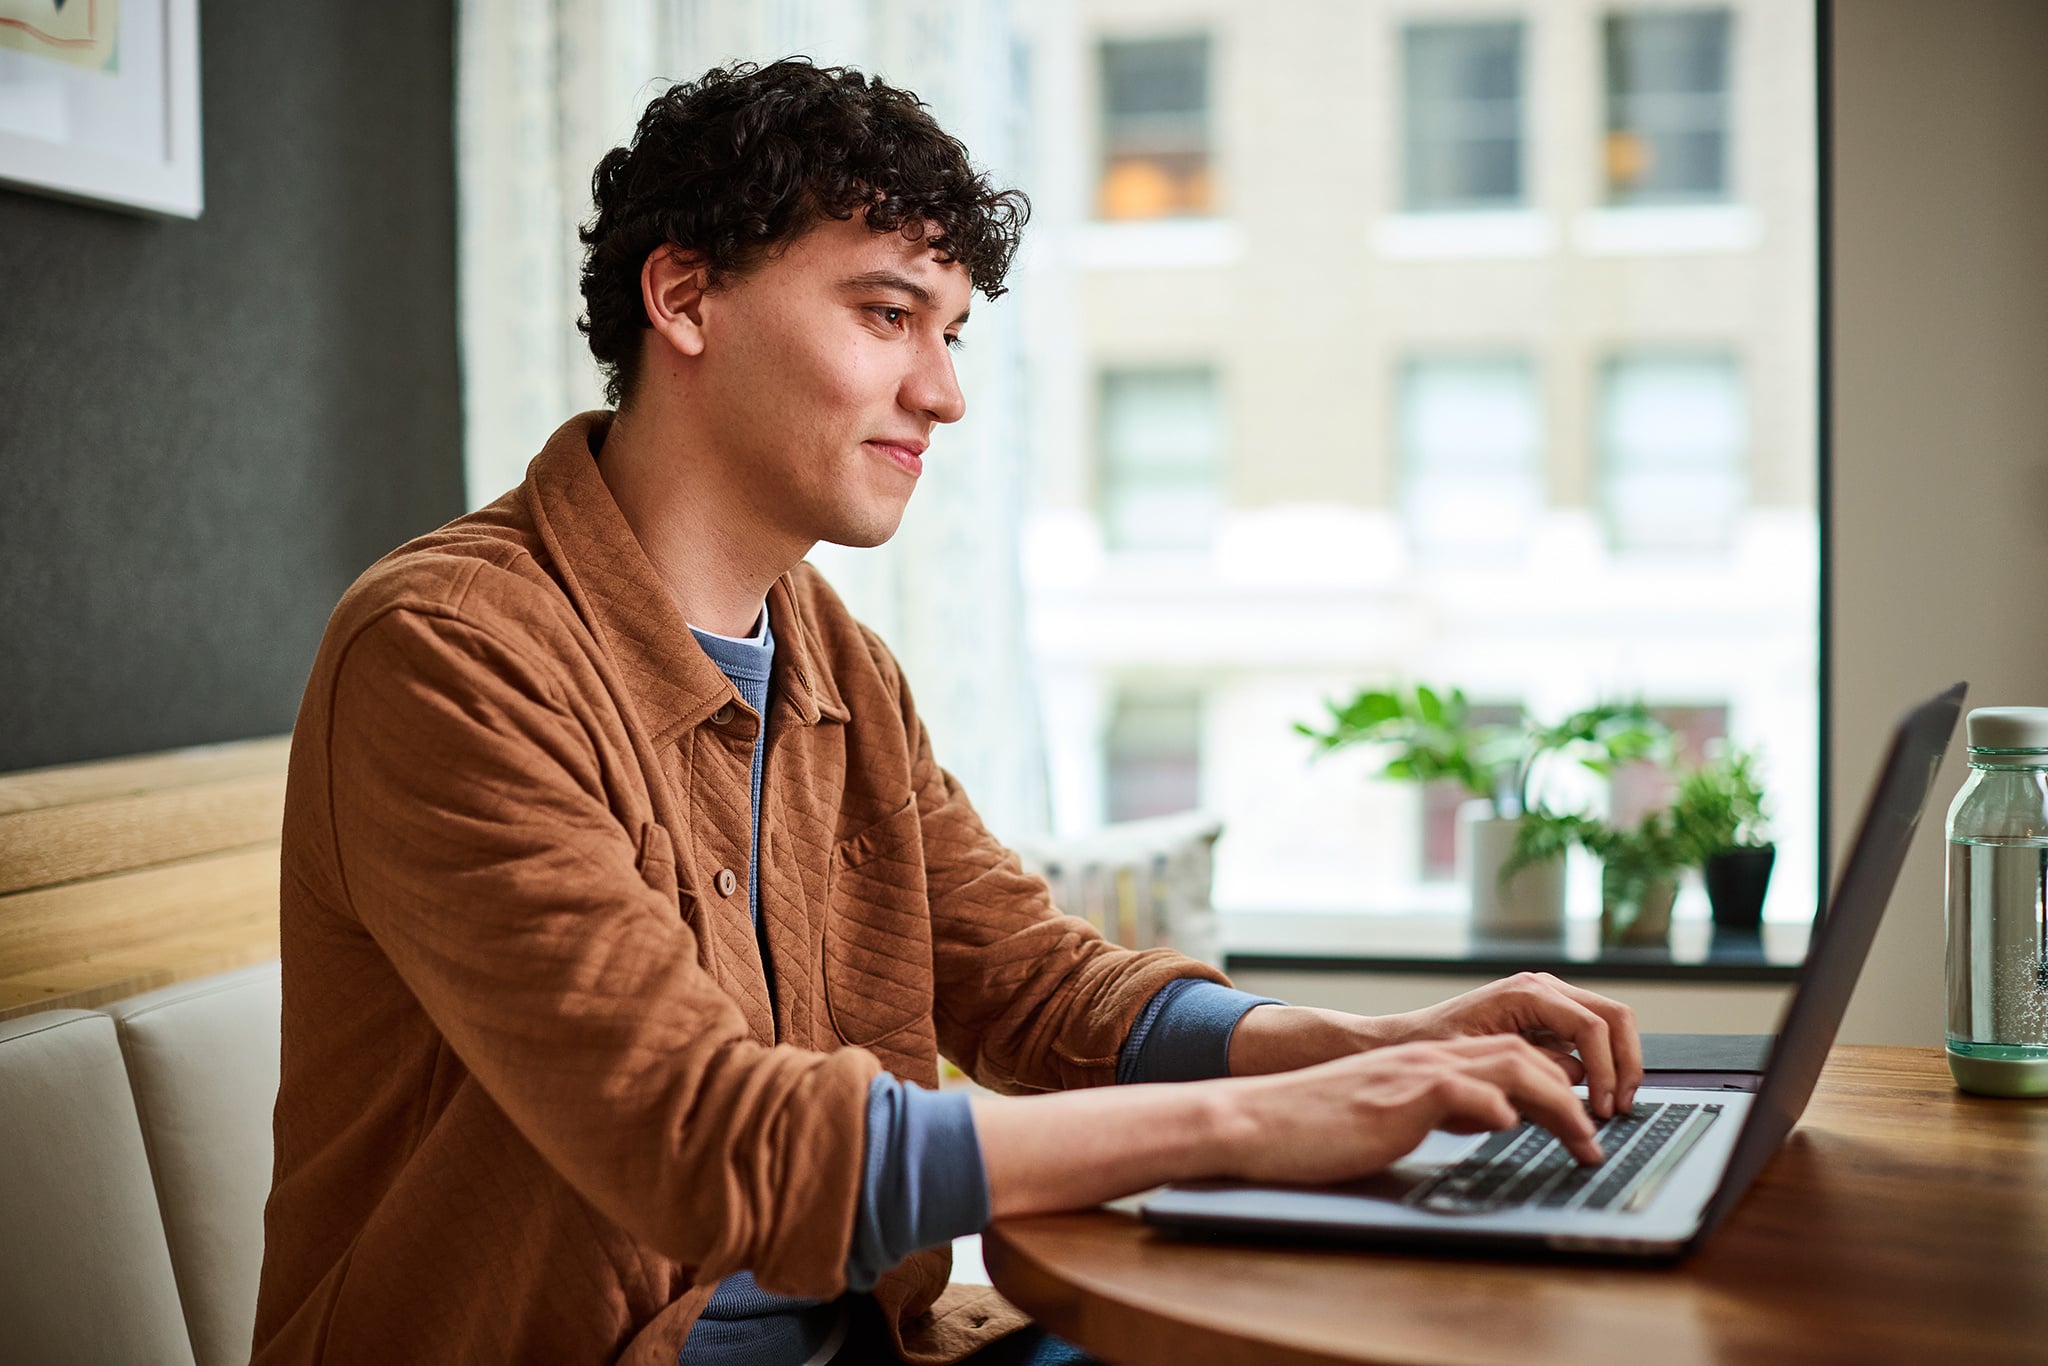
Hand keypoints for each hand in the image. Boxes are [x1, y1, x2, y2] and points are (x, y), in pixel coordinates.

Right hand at [1220, 1034, 1603, 1183]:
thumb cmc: (1317, 1129)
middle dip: (1574, 1093)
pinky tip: (1510, 1123)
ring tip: (1583, 1141)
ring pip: (1505, 1066)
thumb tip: (1486, 1121)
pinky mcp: (1396, 1096)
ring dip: (1556, 1104)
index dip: (1556, 1086)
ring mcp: (1413, 1074)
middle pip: (1523, 1055)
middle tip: (1598, 1139)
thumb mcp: (1390, 1118)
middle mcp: (1428, 1061)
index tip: (1583, 1125)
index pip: (1510, 1058)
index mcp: (1428, 1065)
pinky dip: (1490, 1104)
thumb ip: (1436, 1112)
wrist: (1258, 1121)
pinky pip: (1455, 1089)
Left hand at [1378, 972, 1642, 1117]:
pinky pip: (1594, 1034)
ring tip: (1612, 1105)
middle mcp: (1543, 988)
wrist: (1410, 1040)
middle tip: (1622, 1107)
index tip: (1604, 1108)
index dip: (1606, 1070)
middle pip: (1614, 1016)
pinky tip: (1595, 1096)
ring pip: (1611, 1022)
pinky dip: (1604, 1063)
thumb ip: (1530, 1067)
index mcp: (1526, 993)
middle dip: (1625, 1063)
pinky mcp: (1551, 1017)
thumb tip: (1576, 1078)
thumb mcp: (1480, 1063)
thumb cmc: (1435, 1048)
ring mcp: (1550, 999)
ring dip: (1620, 1064)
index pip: (1591, 1026)